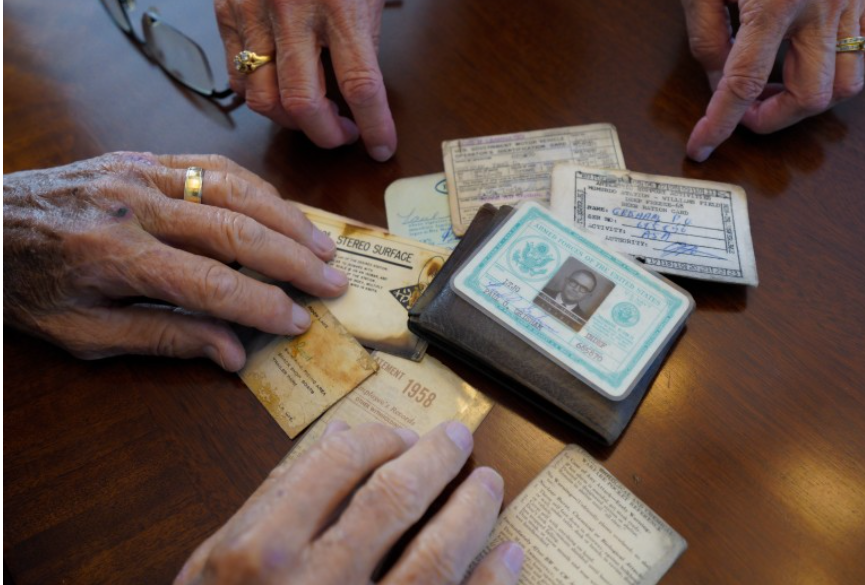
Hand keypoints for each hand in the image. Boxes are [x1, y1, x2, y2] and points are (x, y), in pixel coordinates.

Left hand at [3, 152, 347, 370]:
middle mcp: (133, 206)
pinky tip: (282, 211)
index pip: (210, 283)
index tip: (300, 323)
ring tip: (323, 248)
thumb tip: (233, 353)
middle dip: (292, 261)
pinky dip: (256, 190)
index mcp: (113, 257)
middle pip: (235, 231)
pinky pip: (212, 166)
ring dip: (286, 220)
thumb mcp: (85, 333)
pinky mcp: (142, 157)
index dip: (262, 305)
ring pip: (233, 190)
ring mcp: (139, 173)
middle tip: (333, 284)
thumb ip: (163, 338)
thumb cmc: (27, 286)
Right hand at [175, 421, 524, 583]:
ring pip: (436, 554)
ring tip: (489, 484)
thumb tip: (337, 437)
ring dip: (472, 510)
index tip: (401, 434)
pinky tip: (509, 554)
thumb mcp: (214, 567)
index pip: (337, 465)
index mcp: (263, 552)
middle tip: (458, 438)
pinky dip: (492, 580)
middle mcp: (316, 584)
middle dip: (435, 458)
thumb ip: (270, 500)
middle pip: (394, 499)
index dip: (379, 438)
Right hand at [215, 0, 396, 160]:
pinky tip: (282, 89)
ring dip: (292, 121)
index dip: (373, 125)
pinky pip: (237, 79)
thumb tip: (359, 98)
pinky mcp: (224, 11)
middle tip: (341, 135)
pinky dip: (262, 98)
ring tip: (313, 114)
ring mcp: (250, 10)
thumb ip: (364, 40)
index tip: (381, 147)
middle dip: (325, 135)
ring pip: (263, 100)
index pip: (359, 83)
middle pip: (302, 103)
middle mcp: (290, 6)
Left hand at [676, 0, 864, 160]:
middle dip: (773, 118)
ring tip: (775, 86)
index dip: (720, 122)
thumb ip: (706, 37)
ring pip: (848, 84)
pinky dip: (843, 71)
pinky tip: (809, 61)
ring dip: (808, 100)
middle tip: (745, 111)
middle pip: (812, 96)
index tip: (702, 146)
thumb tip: (722, 85)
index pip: (745, 82)